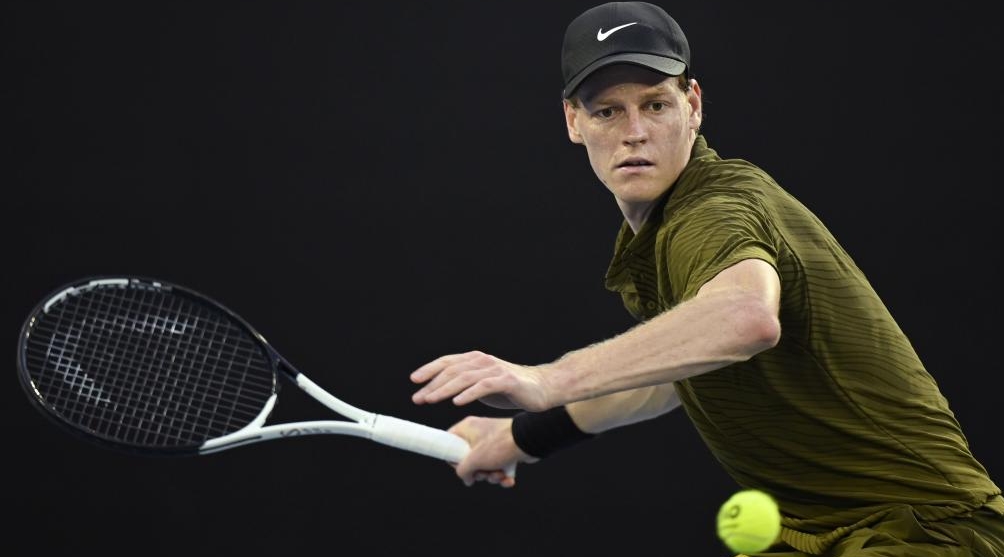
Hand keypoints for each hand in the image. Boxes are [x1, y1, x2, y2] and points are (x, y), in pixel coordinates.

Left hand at [410, 350, 552, 410]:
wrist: (543, 388)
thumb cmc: (512, 388)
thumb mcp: (483, 385)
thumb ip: (465, 384)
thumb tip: (442, 391)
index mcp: (476, 360)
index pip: (448, 362)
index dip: (430, 370)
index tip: (414, 380)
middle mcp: (483, 361)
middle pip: (452, 370)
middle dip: (433, 384)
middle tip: (418, 398)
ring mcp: (495, 370)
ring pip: (464, 377)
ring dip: (445, 389)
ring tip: (431, 399)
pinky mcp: (507, 381)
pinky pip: (484, 387)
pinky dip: (469, 394)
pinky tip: (457, 402)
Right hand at [448, 416, 538, 487]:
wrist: (530, 440)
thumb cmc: (500, 445)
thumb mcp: (474, 460)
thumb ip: (463, 471)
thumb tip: (466, 479)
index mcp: (468, 428)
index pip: (450, 442)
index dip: (453, 458)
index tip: (461, 467)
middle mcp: (479, 433)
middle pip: (469, 459)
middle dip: (478, 472)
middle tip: (483, 473)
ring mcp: (493, 441)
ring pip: (485, 465)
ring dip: (491, 475)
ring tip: (499, 475)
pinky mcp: (505, 449)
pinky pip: (498, 465)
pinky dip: (502, 474)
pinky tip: (508, 479)